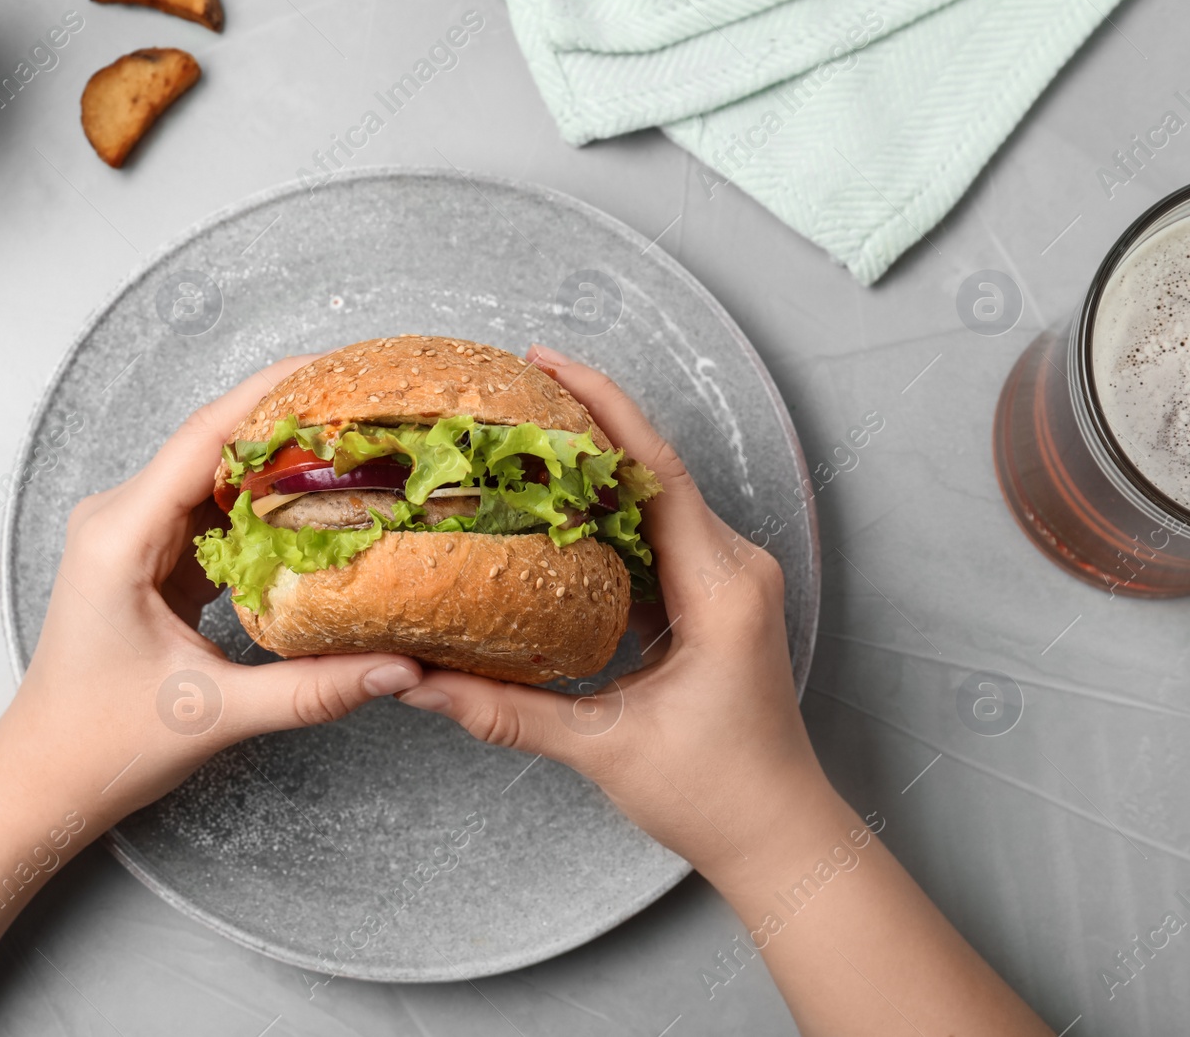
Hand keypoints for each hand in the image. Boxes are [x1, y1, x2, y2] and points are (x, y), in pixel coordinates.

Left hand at [1, 355, 424, 823]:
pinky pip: (214, 510)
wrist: (45, 776)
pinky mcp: (150, 555)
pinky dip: (265, 504)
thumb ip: (311, 689)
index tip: (334, 371)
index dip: (270, 397)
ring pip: (217, 474)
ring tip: (356, 447)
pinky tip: (317, 504)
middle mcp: (119, 519)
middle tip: (367, 411)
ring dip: (281, 462)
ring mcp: (133, 533)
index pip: (205, 439)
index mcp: (119, 536)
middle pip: (214, 444)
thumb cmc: (100, 745)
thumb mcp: (213, 714)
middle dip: (290, 422)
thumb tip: (396, 666)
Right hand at [396, 344, 830, 879]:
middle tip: (515, 390)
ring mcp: (729, 582)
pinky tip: (558, 512)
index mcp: (720, 589)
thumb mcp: (601, 747)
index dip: (602, 408)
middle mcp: (734, 570)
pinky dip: (609, 516)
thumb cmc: (716, 794)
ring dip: (596, 467)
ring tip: (525, 438)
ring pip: (657, 499)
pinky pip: (659, 536)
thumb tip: (419, 682)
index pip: (655, 472)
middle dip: (589, 421)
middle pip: (655, 469)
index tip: (547, 362)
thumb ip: (504, 711)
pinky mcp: (717, 600)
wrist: (780, 836)